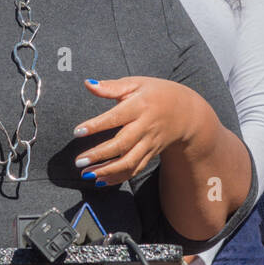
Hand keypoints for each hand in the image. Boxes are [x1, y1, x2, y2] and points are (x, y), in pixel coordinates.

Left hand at [72, 77, 201, 185]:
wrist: (186, 111)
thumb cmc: (156, 93)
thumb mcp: (136, 84)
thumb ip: (111, 87)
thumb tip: (88, 84)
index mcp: (140, 106)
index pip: (116, 117)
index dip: (96, 125)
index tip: (78, 132)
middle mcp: (145, 127)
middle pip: (122, 144)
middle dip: (100, 155)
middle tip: (79, 161)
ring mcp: (149, 143)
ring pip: (129, 161)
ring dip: (107, 171)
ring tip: (87, 174)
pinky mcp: (151, 154)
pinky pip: (135, 169)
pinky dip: (118, 177)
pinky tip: (101, 180)